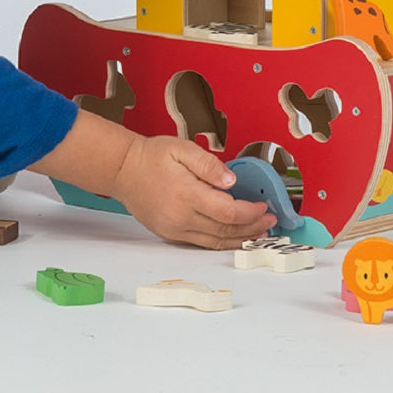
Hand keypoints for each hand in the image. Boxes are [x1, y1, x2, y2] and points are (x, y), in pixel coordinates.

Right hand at [30, 110, 272, 248]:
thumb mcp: (181, 149)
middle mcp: (181, 218)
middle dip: (252, 228)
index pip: (228, 212)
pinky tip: (234, 235)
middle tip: (270, 221)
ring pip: (215, 242)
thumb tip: (233, 182)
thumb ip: (209, 165)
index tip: (265, 207)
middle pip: (226, 231)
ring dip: (241, 239)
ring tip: (259, 232)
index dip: (251, 213)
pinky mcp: (170, 234)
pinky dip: (222, 241)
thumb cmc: (151, 155)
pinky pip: (202, 243)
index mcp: (187, 195)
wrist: (122, 169)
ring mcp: (175, 229)